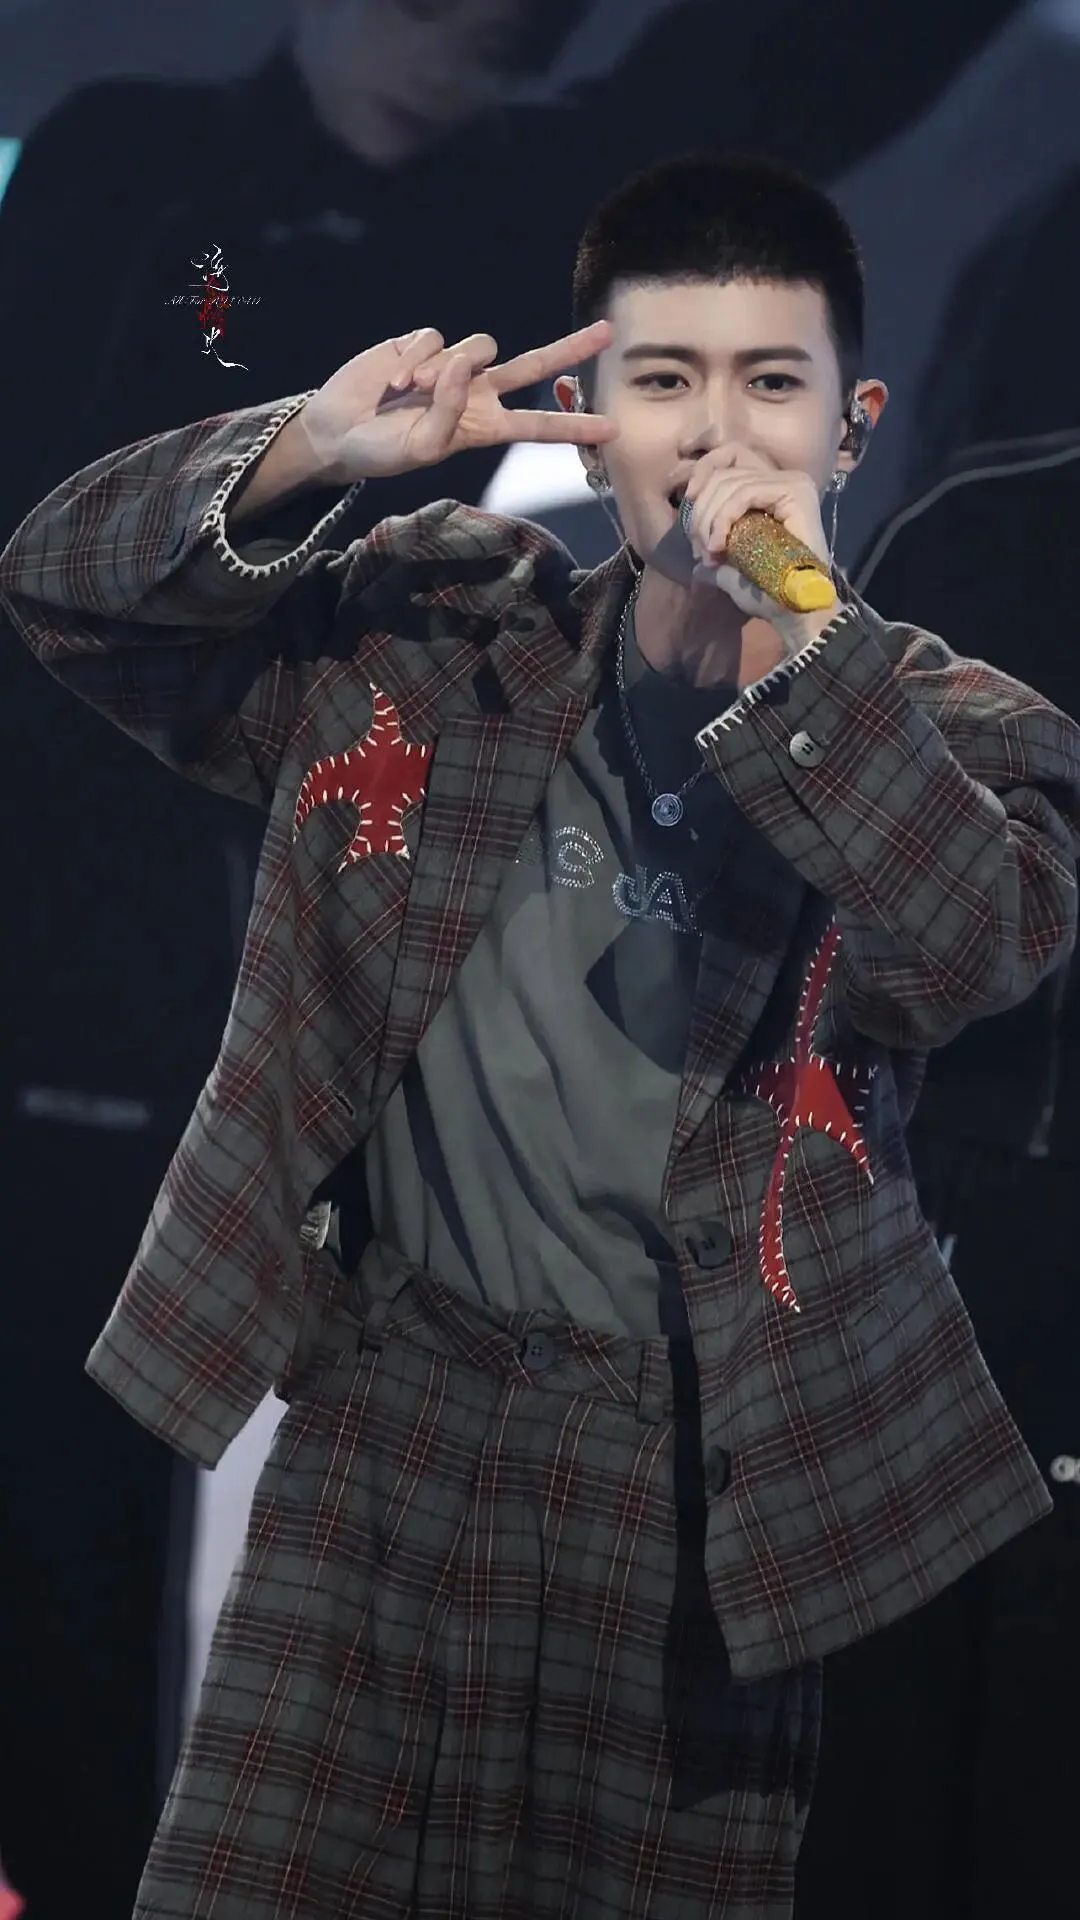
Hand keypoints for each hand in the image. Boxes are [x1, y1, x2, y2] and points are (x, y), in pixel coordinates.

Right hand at [298, 322, 616, 482]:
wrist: (339, 429)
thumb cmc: (382, 451)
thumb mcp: (422, 448)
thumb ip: (449, 412)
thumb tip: (462, 364)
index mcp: (484, 427)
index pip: (538, 427)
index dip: (574, 426)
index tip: (614, 429)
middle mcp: (477, 392)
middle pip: (534, 365)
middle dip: (570, 348)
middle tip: (609, 333)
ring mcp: (453, 365)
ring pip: (479, 346)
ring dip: (444, 370)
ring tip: (410, 394)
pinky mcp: (424, 343)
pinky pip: (436, 340)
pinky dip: (415, 361)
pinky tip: (394, 383)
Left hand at [680, 444, 830, 627]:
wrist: (796, 612)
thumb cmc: (768, 593)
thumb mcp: (732, 569)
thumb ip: (715, 558)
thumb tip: (697, 568)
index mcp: (768, 488)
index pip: (727, 460)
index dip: (700, 478)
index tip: (685, 511)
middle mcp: (782, 478)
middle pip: (724, 473)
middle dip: (700, 511)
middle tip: (698, 548)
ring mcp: (791, 482)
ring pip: (730, 483)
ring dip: (709, 520)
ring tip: (710, 553)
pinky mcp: (794, 491)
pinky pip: (744, 493)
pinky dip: (723, 518)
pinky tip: (719, 545)